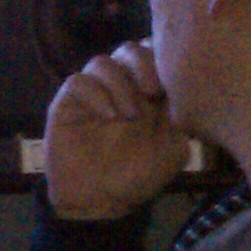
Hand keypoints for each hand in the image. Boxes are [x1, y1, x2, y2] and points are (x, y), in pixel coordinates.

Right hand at [42, 41, 186, 219]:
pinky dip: (96, 95)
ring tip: (129, 114)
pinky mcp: (66, 105)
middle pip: (129, 49)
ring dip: (120, 84)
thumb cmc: (138, 175)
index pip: (154, 55)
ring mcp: (92, 95)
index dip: (164, 57)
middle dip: (143, 64)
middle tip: (153, 92)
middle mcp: (119, 88)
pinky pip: (77, 82)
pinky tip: (108, 117)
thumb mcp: (174, 147)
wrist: (101, 202)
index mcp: (147, 93)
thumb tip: (184, 87)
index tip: (174, 82)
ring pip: (101, 62)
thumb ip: (180, 116)